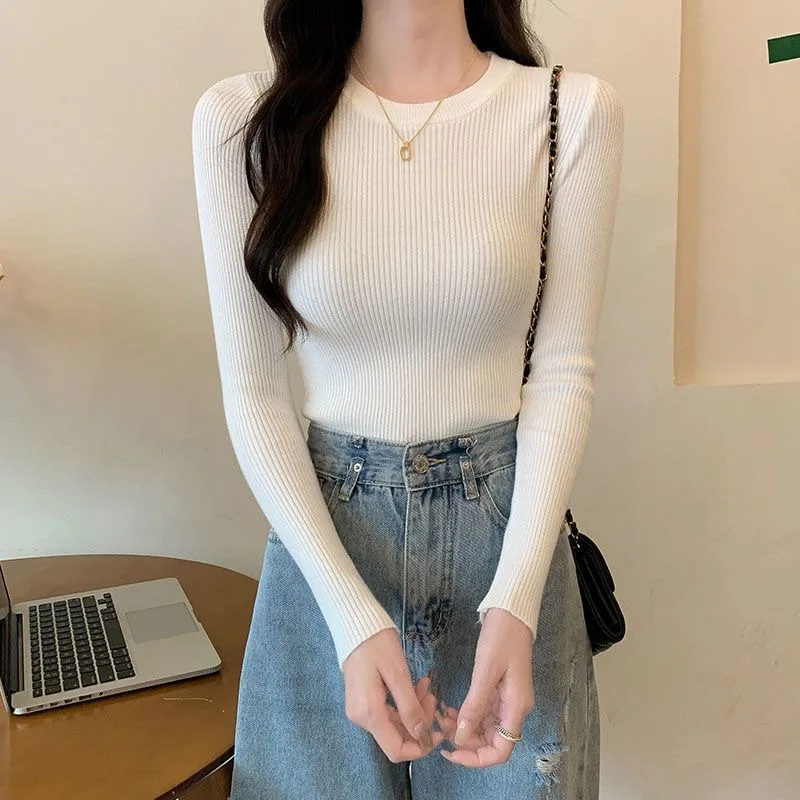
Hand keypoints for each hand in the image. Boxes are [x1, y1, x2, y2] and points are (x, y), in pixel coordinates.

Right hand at [342, 628, 444, 761]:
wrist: (355, 625)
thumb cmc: (377, 645)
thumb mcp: (398, 674)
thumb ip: (410, 707)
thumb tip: (422, 737)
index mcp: (369, 714)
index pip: (395, 750)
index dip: (420, 747)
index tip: (438, 731)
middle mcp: (361, 718)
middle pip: (396, 735)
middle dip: (420, 721)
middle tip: (433, 695)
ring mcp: (360, 710)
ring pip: (394, 723)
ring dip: (414, 709)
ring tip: (426, 686)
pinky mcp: (363, 701)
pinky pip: (387, 711)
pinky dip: (404, 703)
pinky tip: (415, 686)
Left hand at [435, 608, 533, 766]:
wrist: (511, 612)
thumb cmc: (501, 637)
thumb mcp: (485, 671)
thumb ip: (474, 706)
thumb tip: (461, 737)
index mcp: (516, 708)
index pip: (500, 750)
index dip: (476, 758)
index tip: (452, 751)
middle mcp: (514, 708)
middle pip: (491, 741)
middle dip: (465, 741)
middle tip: (439, 729)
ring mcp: (507, 699)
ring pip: (484, 727)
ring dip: (462, 727)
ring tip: (439, 717)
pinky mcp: (499, 689)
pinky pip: (482, 711)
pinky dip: (465, 713)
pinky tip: (448, 707)